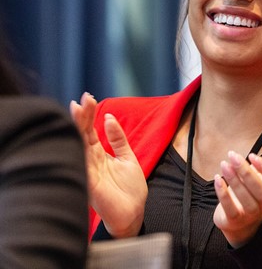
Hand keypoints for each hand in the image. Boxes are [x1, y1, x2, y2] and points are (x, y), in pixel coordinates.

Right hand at [69, 93, 146, 237]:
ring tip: (78, 108)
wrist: (133, 214)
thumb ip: (118, 139)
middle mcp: (90, 161)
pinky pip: (81, 164)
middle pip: (82, 134)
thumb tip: (109, 118)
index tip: (88, 97)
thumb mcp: (127, 157)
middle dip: (82, 116)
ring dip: (78, 127)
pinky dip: (79, 149)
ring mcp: (88, 171)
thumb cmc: (130, 189)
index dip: (88, 114)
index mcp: (99, 155)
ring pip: (79, 145)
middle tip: (83, 99)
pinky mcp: (89, 183)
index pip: (89, 130)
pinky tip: (79, 134)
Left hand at [213, 146, 261, 247]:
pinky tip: (217, 179)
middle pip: (260, 190)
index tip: (252, 155)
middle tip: (233, 156)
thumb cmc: (254, 190)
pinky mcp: (234, 219)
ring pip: (245, 198)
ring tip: (224, 164)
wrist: (240, 218)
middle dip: (246, 172)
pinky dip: (223, 194)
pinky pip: (230, 208)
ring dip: (233, 180)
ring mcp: (250, 213)